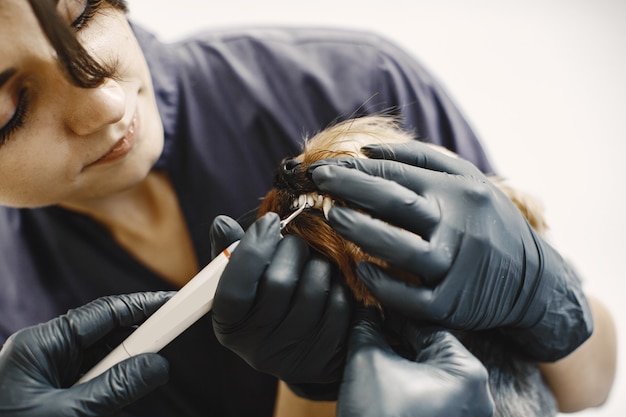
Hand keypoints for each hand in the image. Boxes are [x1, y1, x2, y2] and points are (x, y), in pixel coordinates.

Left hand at [0, 292, 171, 416]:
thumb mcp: (68, 413)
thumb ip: (115, 388)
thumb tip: (158, 366)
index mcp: (40, 345)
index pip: (104, 312)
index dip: (143, 305)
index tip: (174, 304)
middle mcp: (44, 353)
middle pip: (105, 336)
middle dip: (134, 348)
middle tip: (161, 358)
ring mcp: (48, 375)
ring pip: (101, 363)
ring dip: (120, 378)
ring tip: (121, 400)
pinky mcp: (53, 396)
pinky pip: (90, 384)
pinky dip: (108, 395)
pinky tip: (109, 407)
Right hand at [210, 213, 352, 399]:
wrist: (303, 345)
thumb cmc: (266, 299)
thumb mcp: (243, 279)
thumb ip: (231, 251)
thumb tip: (222, 223)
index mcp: (229, 326)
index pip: (234, 289)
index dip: (252, 249)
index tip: (270, 220)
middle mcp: (258, 348)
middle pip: (278, 284)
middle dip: (291, 249)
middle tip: (296, 240)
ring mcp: (295, 355)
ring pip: (313, 289)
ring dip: (318, 263)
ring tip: (314, 260)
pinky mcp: (329, 354)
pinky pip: (339, 303)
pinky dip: (338, 282)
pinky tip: (331, 279)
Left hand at [309, 141, 592, 360]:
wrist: (532, 278)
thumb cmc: (486, 221)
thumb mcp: (466, 179)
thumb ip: (420, 159)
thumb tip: (367, 151)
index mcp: (456, 192)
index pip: (398, 175)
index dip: (356, 170)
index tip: (323, 168)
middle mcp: (458, 225)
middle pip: (397, 204)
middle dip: (352, 189)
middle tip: (317, 181)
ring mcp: (455, 266)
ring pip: (402, 249)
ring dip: (363, 232)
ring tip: (333, 218)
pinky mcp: (452, 302)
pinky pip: (412, 297)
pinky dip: (385, 284)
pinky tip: (361, 270)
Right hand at [338, 308, 492, 416]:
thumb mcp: (368, 361)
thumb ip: (367, 327)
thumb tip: (365, 309)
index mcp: (468, 373)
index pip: (427, 328)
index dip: (395, 317)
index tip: (374, 309)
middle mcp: (477, 396)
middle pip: (430, 352)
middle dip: (397, 343)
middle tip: (370, 332)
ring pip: (428, 377)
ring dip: (400, 365)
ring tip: (373, 356)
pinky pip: (430, 398)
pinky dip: (407, 388)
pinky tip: (382, 384)